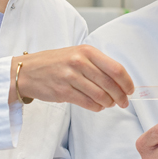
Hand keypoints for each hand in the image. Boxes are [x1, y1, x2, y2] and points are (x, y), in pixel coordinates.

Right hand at [12, 45, 133, 111]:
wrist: (27, 71)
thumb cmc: (55, 63)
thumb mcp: (76, 54)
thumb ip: (97, 64)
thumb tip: (120, 81)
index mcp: (86, 51)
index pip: (115, 68)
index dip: (127, 82)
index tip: (130, 90)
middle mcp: (79, 62)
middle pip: (110, 84)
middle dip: (120, 96)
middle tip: (123, 102)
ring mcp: (70, 77)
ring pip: (100, 95)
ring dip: (109, 103)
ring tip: (109, 104)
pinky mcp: (63, 91)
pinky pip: (88, 103)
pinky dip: (97, 107)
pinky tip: (98, 106)